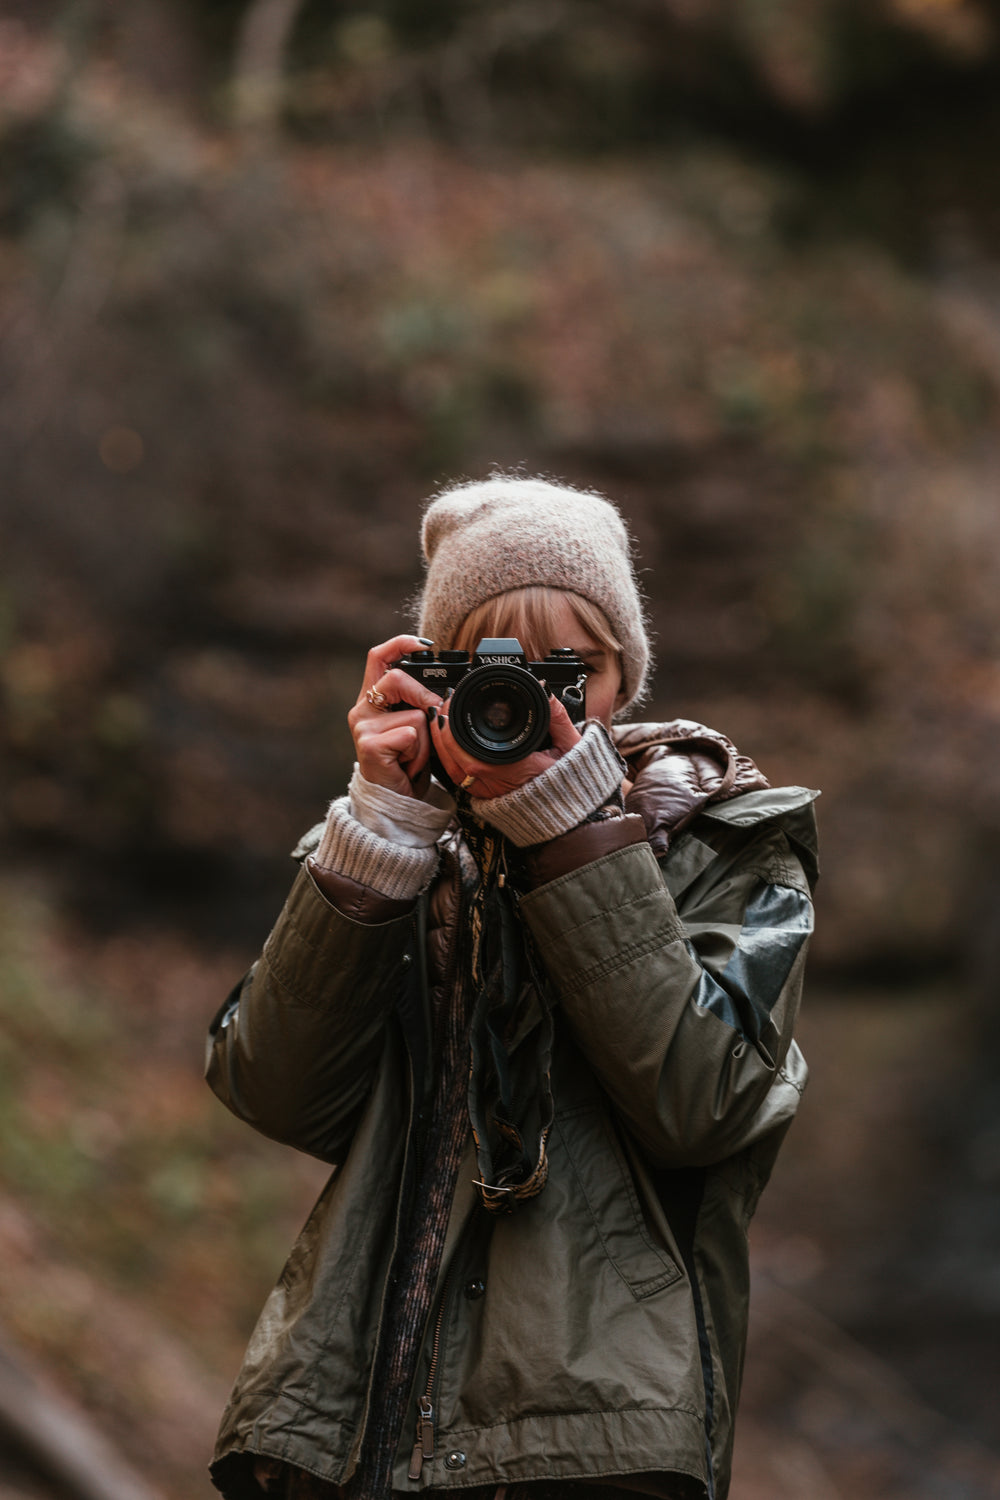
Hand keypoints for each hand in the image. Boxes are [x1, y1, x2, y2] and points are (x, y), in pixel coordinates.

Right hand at [348, 636, 443, 797]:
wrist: (395, 801)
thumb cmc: (406, 764)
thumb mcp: (415, 728)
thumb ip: (419, 704)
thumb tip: (443, 694)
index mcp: (372, 700)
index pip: (378, 657)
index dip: (400, 644)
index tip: (424, 645)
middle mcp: (362, 710)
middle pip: (397, 679)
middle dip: (424, 697)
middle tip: (431, 720)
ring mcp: (363, 728)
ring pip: (413, 714)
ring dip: (424, 738)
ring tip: (413, 755)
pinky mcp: (369, 746)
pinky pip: (411, 736)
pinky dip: (420, 753)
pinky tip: (408, 765)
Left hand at [430, 691, 581, 799]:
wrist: (568, 812)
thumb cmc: (570, 781)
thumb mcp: (570, 745)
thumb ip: (556, 715)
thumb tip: (543, 691)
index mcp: (517, 770)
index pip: (474, 754)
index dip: (454, 731)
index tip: (452, 705)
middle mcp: (498, 785)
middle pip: (455, 759)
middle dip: (443, 729)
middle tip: (443, 705)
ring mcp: (489, 793)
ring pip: (451, 769)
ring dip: (441, 742)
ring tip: (440, 717)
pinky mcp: (484, 796)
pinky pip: (457, 777)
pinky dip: (448, 756)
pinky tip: (446, 739)